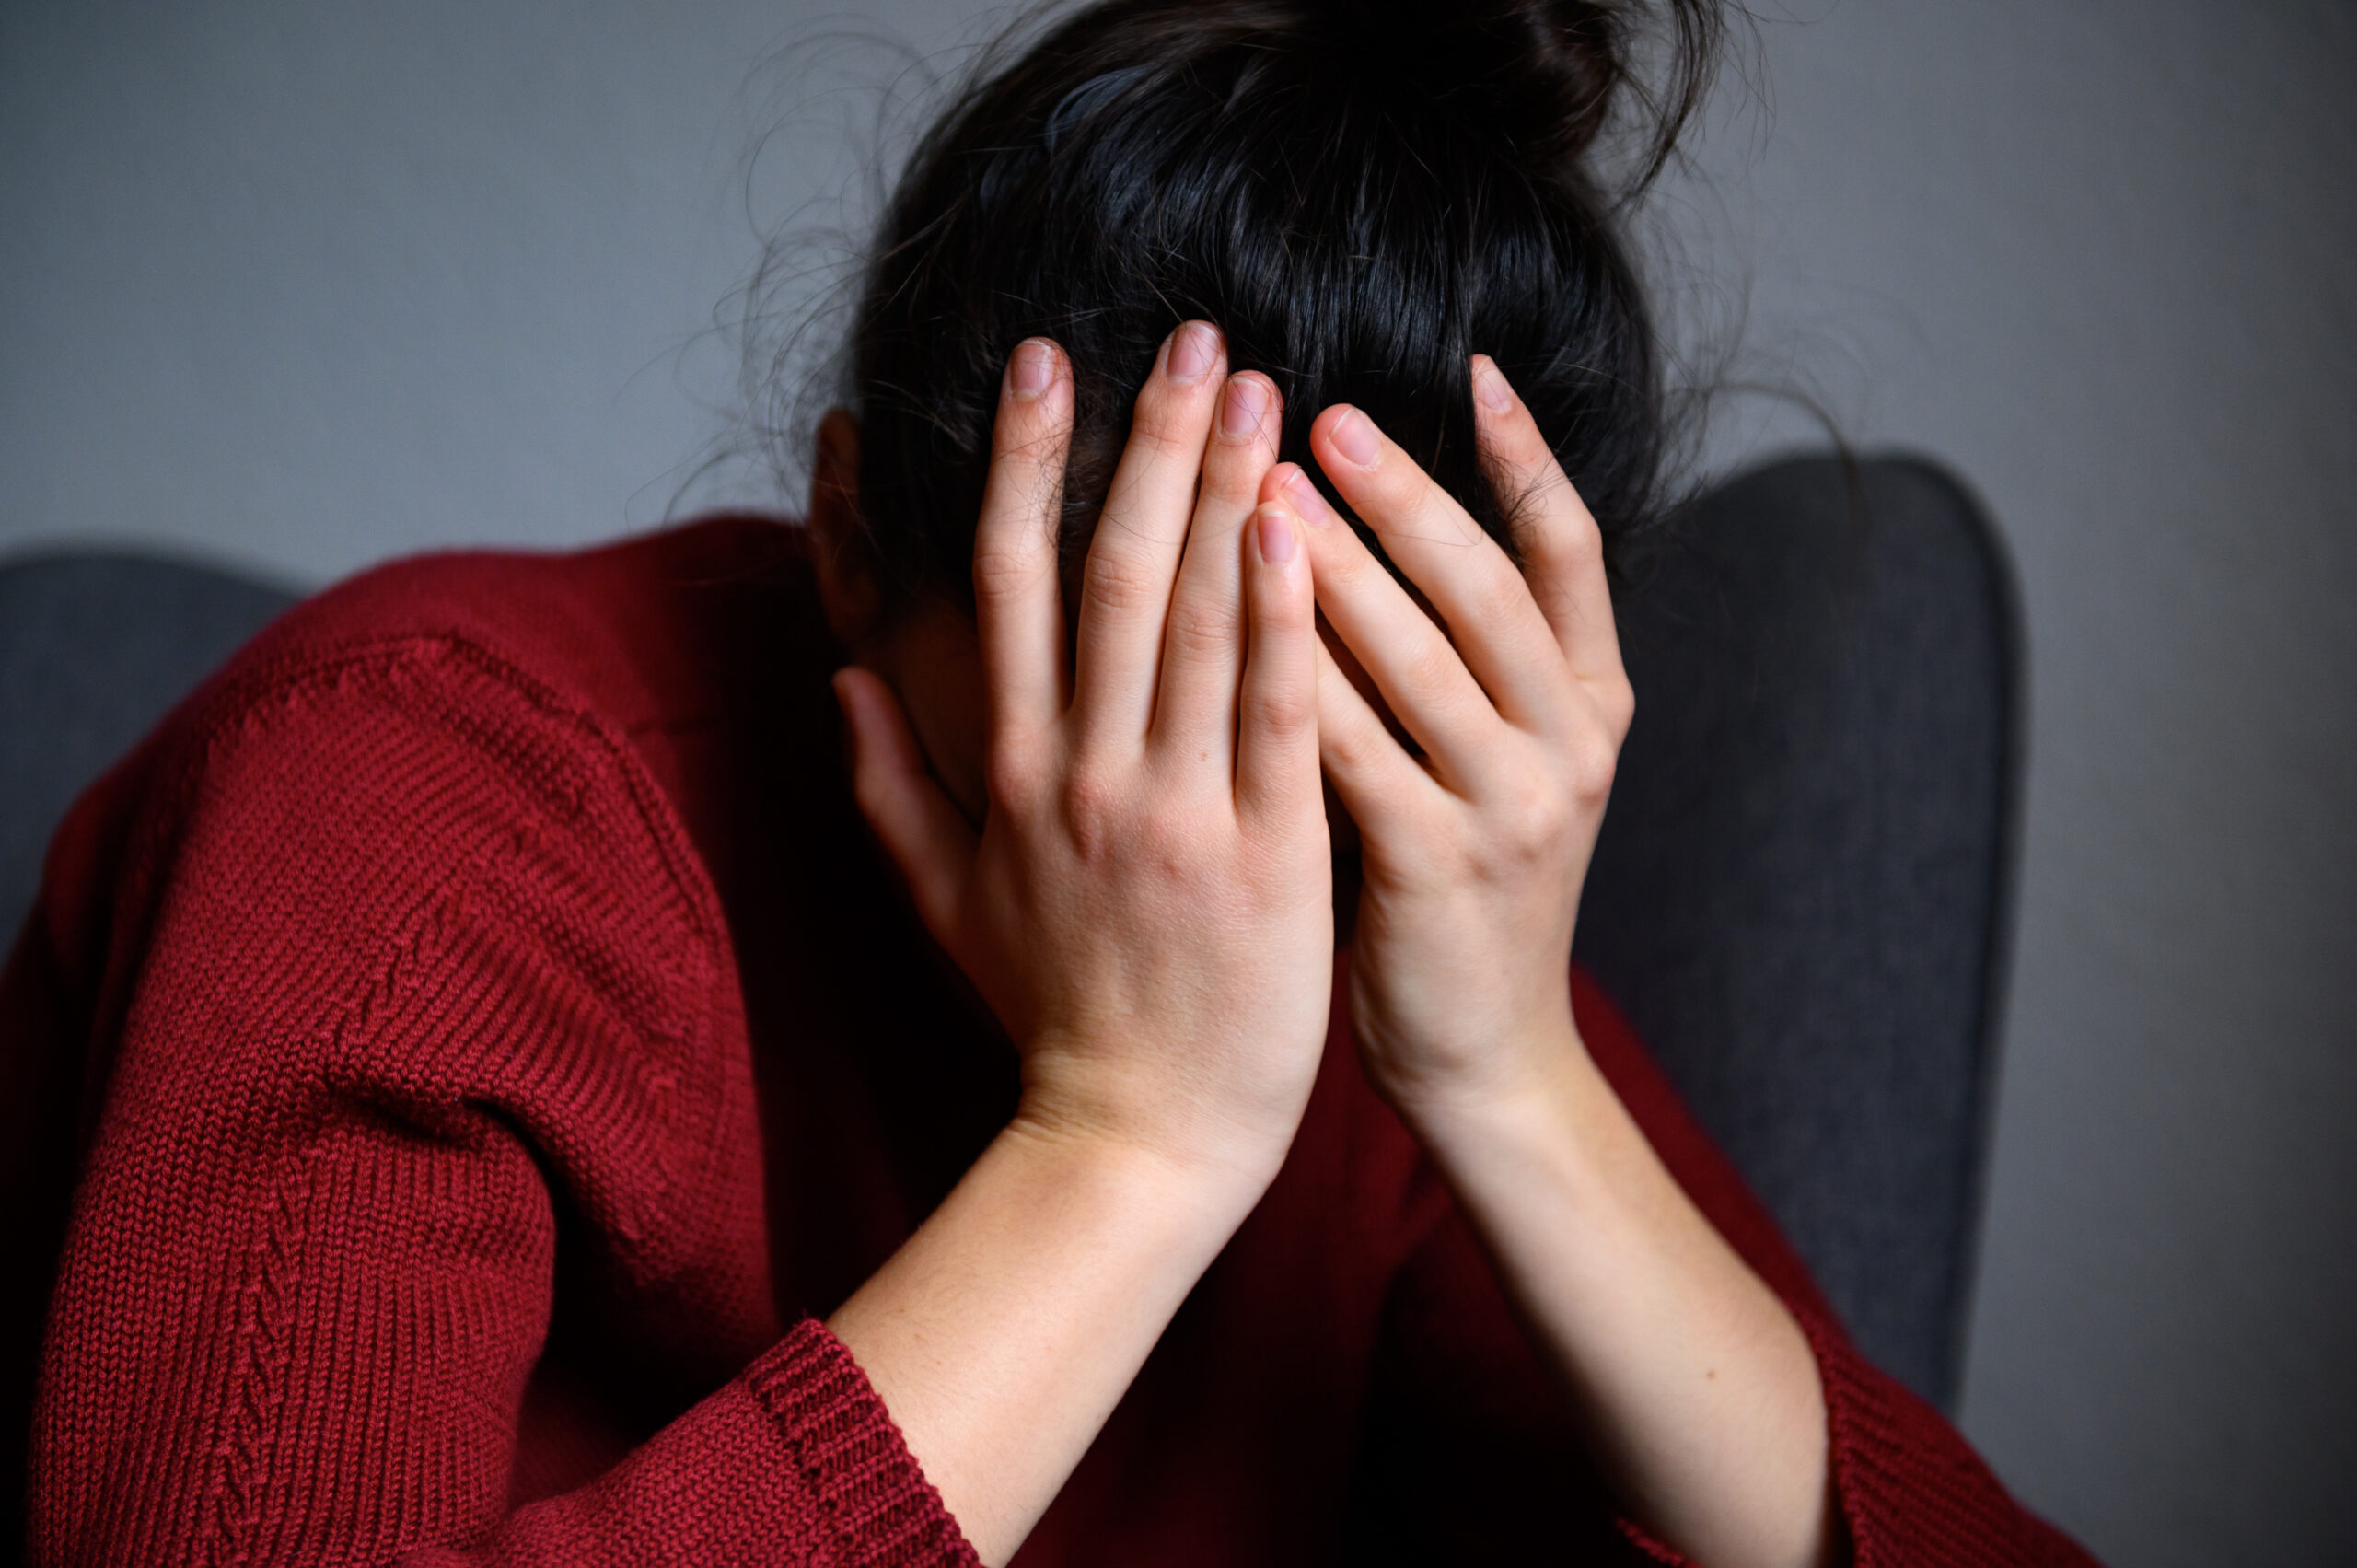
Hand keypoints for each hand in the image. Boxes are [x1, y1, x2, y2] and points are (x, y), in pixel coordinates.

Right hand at [836, 324, 1331, 1185]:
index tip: (1050, 361)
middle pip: (1110, 576)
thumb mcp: (944, 903)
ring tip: (1254, 387)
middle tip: (1187, 332)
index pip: (1014, 586)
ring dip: (1219, 496)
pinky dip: (1279, 622)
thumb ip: (888, 785)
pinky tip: (1297, 529)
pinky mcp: (1262, 859)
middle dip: (1144, 444)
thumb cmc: (1050, 1016)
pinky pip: (1271, 720)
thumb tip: (841, 676)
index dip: (1031, 464)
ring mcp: (1173, 813)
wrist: (1135, 1140)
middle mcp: (1084, 775)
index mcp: (1013, 774)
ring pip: (1191, 627)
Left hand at [1264, 354, 1632, 1123]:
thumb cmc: (1461, 893)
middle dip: (1404, 492)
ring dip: (1338, 565)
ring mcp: (1516, 807)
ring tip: (1263, 486)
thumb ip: (1467, 662)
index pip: (1572, 552)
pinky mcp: (1442, 867)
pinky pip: (1357, 748)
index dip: (1528, 456)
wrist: (1483, 1054)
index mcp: (1594, 706)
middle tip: (1319, 411)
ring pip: (1421, 657)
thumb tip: (1379, 525)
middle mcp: (1573, 745)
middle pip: (1489, 586)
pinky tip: (1232, 620)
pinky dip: (1296, 677)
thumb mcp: (1501, 766)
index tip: (1475, 367)